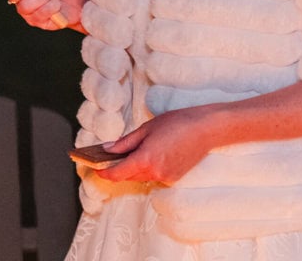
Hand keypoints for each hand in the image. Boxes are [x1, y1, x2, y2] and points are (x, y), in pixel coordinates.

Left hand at [90, 105, 219, 184]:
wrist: (206, 129)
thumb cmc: (177, 123)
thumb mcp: (147, 128)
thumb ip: (126, 142)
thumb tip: (108, 149)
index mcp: (145, 159)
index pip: (117, 173)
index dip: (104, 173)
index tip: (95, 168)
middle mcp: (155, 172)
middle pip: (128, 176)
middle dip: (117, 169)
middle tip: (108, 157)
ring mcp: (166, 177)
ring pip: (142, 176)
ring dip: (133, 168)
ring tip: (127, 154)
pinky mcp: (174, 177)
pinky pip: (154, 176)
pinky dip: (148, 168)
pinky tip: (148, 155)